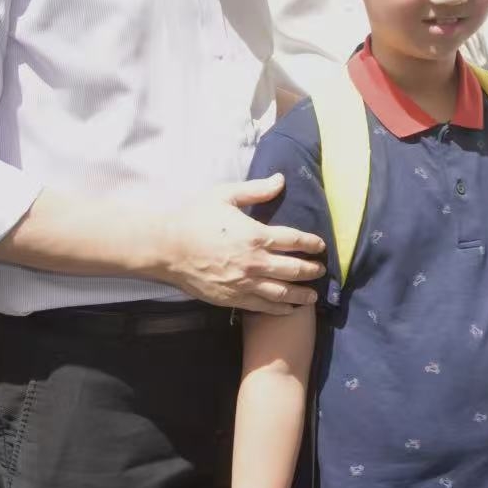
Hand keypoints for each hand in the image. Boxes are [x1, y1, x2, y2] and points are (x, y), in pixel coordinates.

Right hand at [160, 177, 324, 312]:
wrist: (166, 248)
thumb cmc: (195, 218)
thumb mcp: (225, 195)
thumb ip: (256, 190)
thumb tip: (281, 179)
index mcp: (256, 235)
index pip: (294, 241)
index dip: (311, 244)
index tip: (320, 246)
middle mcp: (255, 262)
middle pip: (294, 269)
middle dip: (311, 270)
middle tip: (321, 270)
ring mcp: (244, 283)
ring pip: (282, 293)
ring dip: (301, 294)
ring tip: (312, 295)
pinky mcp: (232, 298)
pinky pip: (262, 306)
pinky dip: (279, 308)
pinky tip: (288, 308)